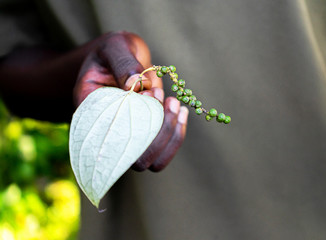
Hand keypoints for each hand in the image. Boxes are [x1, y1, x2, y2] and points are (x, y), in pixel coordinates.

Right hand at [75, 31, 187, 171]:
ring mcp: (126, 138)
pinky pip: (163, 151)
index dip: (135, 125)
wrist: (116, 60)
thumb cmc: (111, 53)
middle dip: (159, 133)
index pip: (110, 142)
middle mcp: (107, 135)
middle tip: (170, 100)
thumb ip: (122, 63)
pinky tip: (180, 111)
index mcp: (90, 116)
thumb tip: (136, 86)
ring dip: (170, 137)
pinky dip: (176, 134)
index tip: (152, 93)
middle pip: (135, 160)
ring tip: (176, 105)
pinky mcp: (143, 136)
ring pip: (152, 162)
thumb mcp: (113, 48)